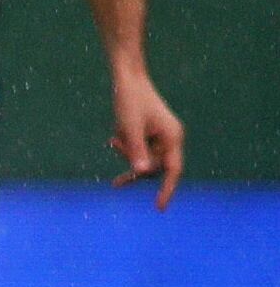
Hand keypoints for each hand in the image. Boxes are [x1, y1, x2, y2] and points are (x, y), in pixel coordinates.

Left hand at [109, 69, 184, 209]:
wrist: (127, 78)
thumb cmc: (130, 101)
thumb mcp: (129, 127)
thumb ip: (136, 150)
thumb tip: (141, 172)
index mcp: (172, 138)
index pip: (172, 171)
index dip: (167, 190)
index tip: (159, 208)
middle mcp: (170, 139)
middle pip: (153, 166)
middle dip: (134, 161)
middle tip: (115, 142)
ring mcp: (161, 137)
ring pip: (143, 159)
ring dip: (127, 152)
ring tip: (114, 137)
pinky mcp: (151, 134)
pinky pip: (138, 150)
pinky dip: (126, 148)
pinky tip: (113, 139)